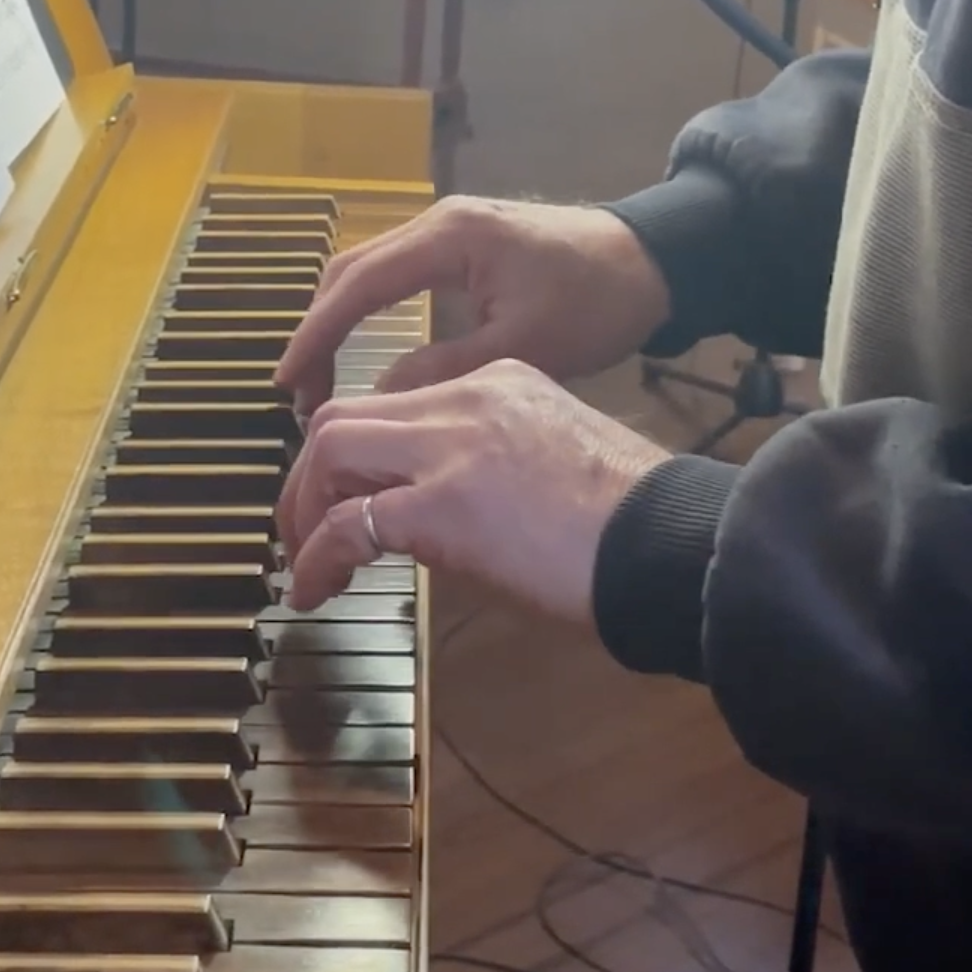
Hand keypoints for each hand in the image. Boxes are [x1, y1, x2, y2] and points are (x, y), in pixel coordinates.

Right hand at [275, 196, 671, 414]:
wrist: (652, 262)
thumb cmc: (595, 304)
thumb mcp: (522, 347)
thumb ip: (442, 369)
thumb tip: (377, 399)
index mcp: (449, 239)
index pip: (359, 285)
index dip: (316, 335)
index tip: (287, 383)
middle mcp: (438, 222)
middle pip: (351, 270)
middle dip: (319, 329)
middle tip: (300, 393)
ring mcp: (449, 227)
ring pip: (369, 268)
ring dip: (339, 318)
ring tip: (323, 380)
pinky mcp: (462, 241)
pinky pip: (395, 271)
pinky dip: (367, 308)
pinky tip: (362, 349)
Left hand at [276, 359, 670, 620]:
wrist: (669, 540)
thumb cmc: (637, 519)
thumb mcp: (558, 462)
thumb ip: (500, 463)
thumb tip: (456, 514)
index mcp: (501, 379)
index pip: (400, 403)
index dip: (361, 456)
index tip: (353, 500)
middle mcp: (467, 398)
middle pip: (346, 416)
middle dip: (311, 476)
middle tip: (304, 529)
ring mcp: (449, 447)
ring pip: (331, 450)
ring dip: (303, 509)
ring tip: (302, 562)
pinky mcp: (440, 506)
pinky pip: (347, 525)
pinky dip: (318, 557)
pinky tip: (316, 592)